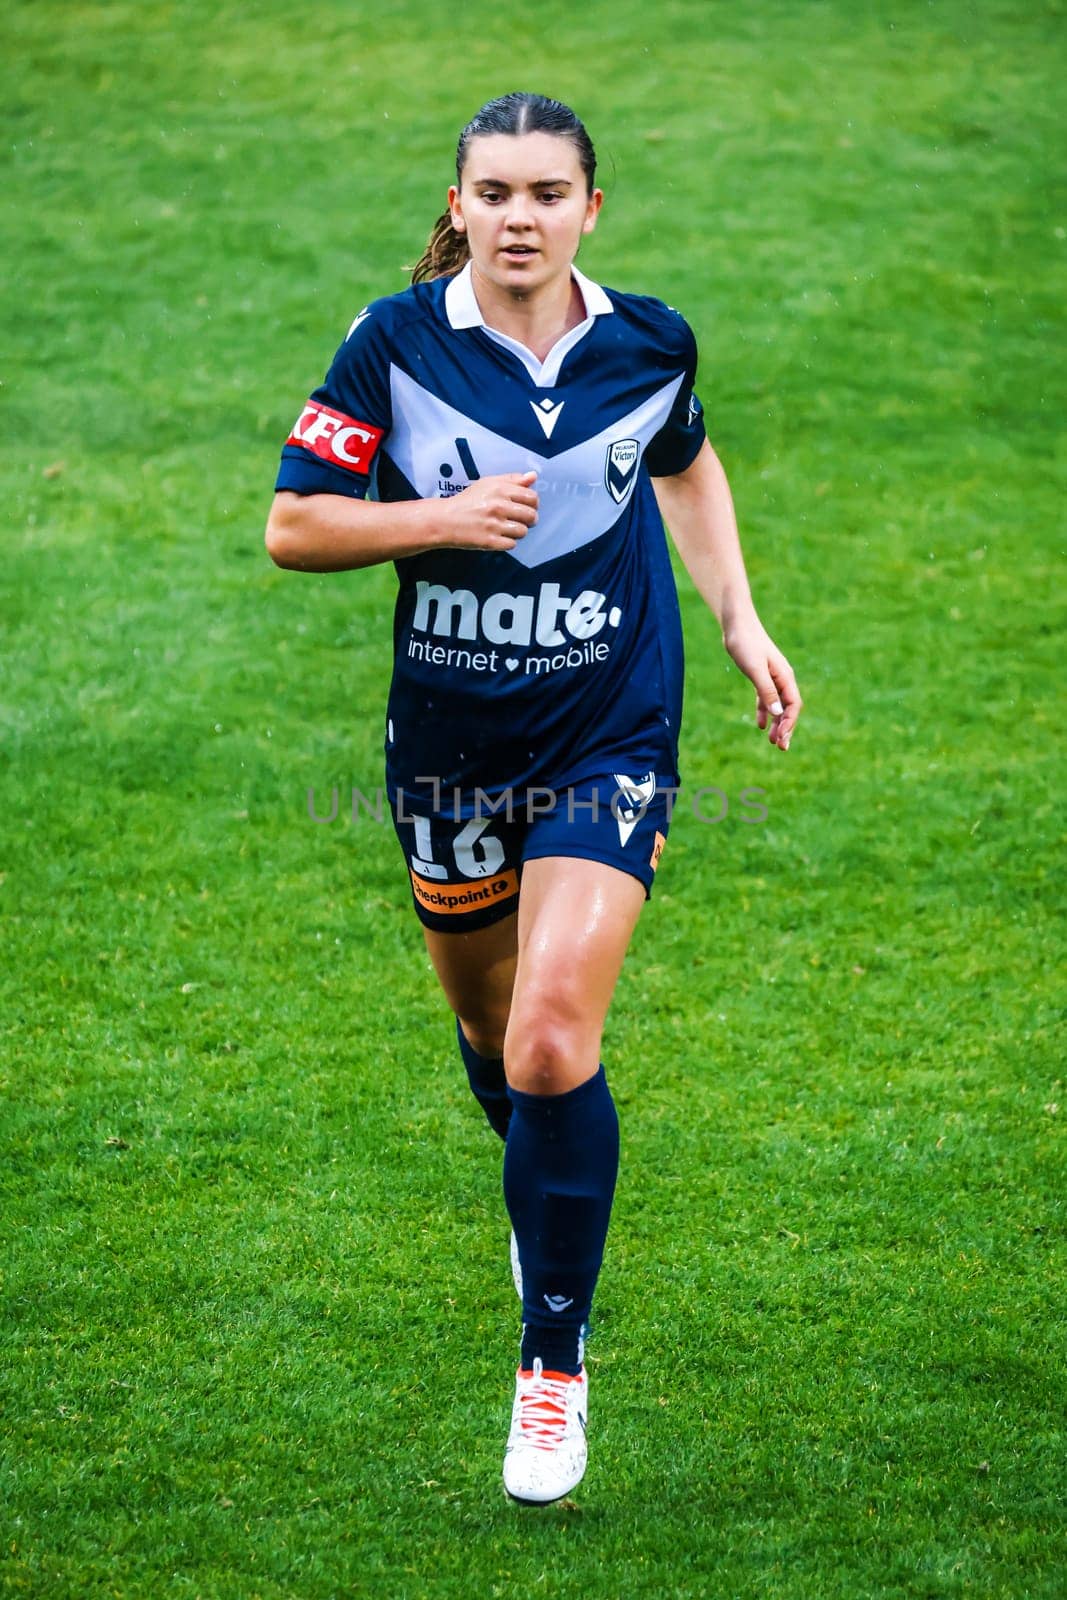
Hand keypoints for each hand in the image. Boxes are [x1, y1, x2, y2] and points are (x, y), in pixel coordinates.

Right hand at [435, 471, 538, 551]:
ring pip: (523, 531)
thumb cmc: (467, 501)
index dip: (533, 503)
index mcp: (500, 489)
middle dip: (529, 519)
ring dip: (518, 531)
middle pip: (531, 516)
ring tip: (507, 528)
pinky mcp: (490, 541)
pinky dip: (507, 542)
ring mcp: (494, 525)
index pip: (532, 498)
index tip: (526, 506)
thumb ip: (512, 480)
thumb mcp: (488, 483)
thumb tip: (533, 476)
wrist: (445, 520)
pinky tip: (499, 536)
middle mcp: (499, 506)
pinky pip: (512, 544)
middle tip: (519, 519)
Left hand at [723, 613, 801, 750]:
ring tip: (772, 742)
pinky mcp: (760, 676)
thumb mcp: (755, 669)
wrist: (736, 624)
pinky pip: (766, 699)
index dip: (789, 723)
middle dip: (786, 728)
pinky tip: (761, 726)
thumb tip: (778, 712)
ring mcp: (772, 678)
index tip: (781, 738)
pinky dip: (765, 712)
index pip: (793, 705)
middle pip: (788, 708)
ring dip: (777, 723)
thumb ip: (766, 690)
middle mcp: (782, 678)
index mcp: (785, 676)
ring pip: (778, 705)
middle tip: (781, 748)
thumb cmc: (746, 643)